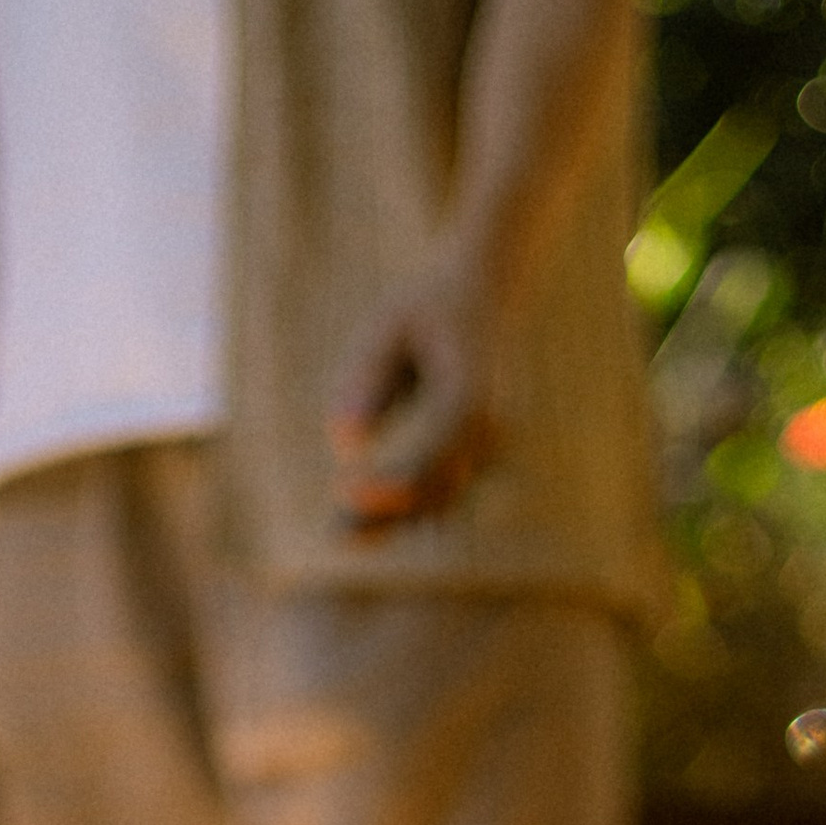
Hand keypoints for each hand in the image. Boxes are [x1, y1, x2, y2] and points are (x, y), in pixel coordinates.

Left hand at [327, 255, 501, 535]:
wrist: (487, 290)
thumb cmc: (427, 305)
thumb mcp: (388, 326)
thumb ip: (366, 379)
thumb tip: (342, 446)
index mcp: (470, 391)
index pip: (432, 454)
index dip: (392, 483)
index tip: (347, 493)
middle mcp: (490, 426)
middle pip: (437, 488)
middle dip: (387, 513)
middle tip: (333, 534)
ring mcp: (492, 446)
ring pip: (441, 500)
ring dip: (394, 521)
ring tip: (338, 533)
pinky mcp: (481, 457)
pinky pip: (443, 494)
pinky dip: (405, 509)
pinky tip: (361, 521)